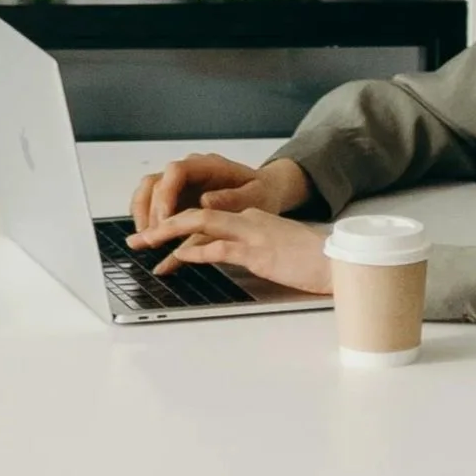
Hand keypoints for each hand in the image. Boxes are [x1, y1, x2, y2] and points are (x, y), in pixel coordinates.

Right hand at [128, 151, 312, 232]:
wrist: (264, 191)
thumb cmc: (260, 193)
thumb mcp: (256, 196)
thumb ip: (233, 198)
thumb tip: (206, 200)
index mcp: (207, 165)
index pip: (176, 171)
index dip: (166, 195)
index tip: (166, 220)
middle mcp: (189, 170)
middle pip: (155, 182)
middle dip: (149, 211)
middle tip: (151, 238)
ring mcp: (180, 183)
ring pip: (148, 191)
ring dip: (142, 215)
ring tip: (144, 241)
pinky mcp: (177, 198)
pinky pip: (152, 204)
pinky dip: (145, 218)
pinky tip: (146, 237)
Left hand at [130, 204, 332, 297]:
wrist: (335, 260)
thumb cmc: (308, 259)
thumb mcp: (273, 248)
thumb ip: (248, 246)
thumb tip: (223, 255)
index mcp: (250, 217)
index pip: (205, 216)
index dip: (177, 224)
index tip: (157, 235)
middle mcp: (247, 219)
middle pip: (195, 215)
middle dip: (163, 225)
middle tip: (139, 238)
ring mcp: (251, 233)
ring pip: (201, 225)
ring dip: (170, 235)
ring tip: (148, 244)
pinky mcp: (257, 251)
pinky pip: (219, 247)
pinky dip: (195, 251)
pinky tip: (179, 257)